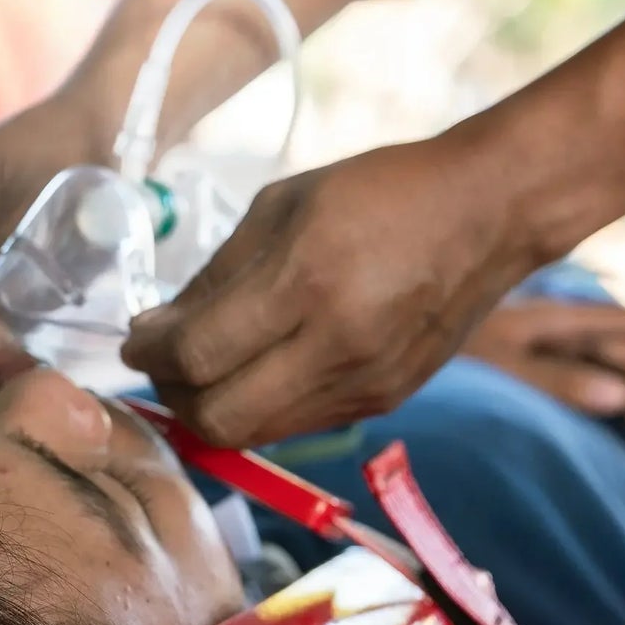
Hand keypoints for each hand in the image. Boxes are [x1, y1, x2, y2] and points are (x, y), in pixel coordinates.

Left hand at [120, 131, 534, 445]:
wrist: (489, 212)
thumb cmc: (381, 191)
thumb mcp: (284, 204)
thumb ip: (217, 274)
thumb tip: (158, 330)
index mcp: (307, 281)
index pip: (197, 355)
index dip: (148, 355)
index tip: (136, 339)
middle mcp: (336, 345)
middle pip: (218, 418)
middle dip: (172, 396)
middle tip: (163, 363)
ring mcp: (364, 383)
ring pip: (255, 433)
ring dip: (213, 409)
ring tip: (205, 368)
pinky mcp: (385, 401)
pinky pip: (298, 424)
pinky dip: (262, 406)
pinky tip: (259, 368)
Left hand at [460, 297, 624, 453]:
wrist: (402, 327)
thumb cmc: (449, 343)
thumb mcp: (503, 362)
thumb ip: (558, 380)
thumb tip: (621, 398)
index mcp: (554, 318)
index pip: (619, 329)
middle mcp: (555, 323)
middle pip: (621, 353)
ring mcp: (542, 338)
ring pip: (607, 364)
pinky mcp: (528, 353)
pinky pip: (584, 371)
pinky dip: (610, 395)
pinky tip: (621, 418)